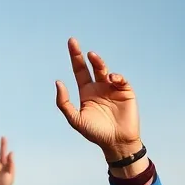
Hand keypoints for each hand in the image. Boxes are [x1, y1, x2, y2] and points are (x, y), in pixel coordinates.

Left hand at [55, 38, 141, 161]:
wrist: (116, 142)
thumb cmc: (94, 132)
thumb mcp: (75, 119)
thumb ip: (64, 103)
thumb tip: (58, 82)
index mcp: (86, 92)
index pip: (79, 71)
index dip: (75, 57)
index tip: (71, 43)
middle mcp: (99, 87)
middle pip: (90, 66)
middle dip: (82, 55)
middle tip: (73, 42)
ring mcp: (112, 88)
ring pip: (104, 70)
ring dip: (98, 62)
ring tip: (92, 56)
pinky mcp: (125, 91)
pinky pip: (120, 79)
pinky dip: (115, 76)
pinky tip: (110, 79)